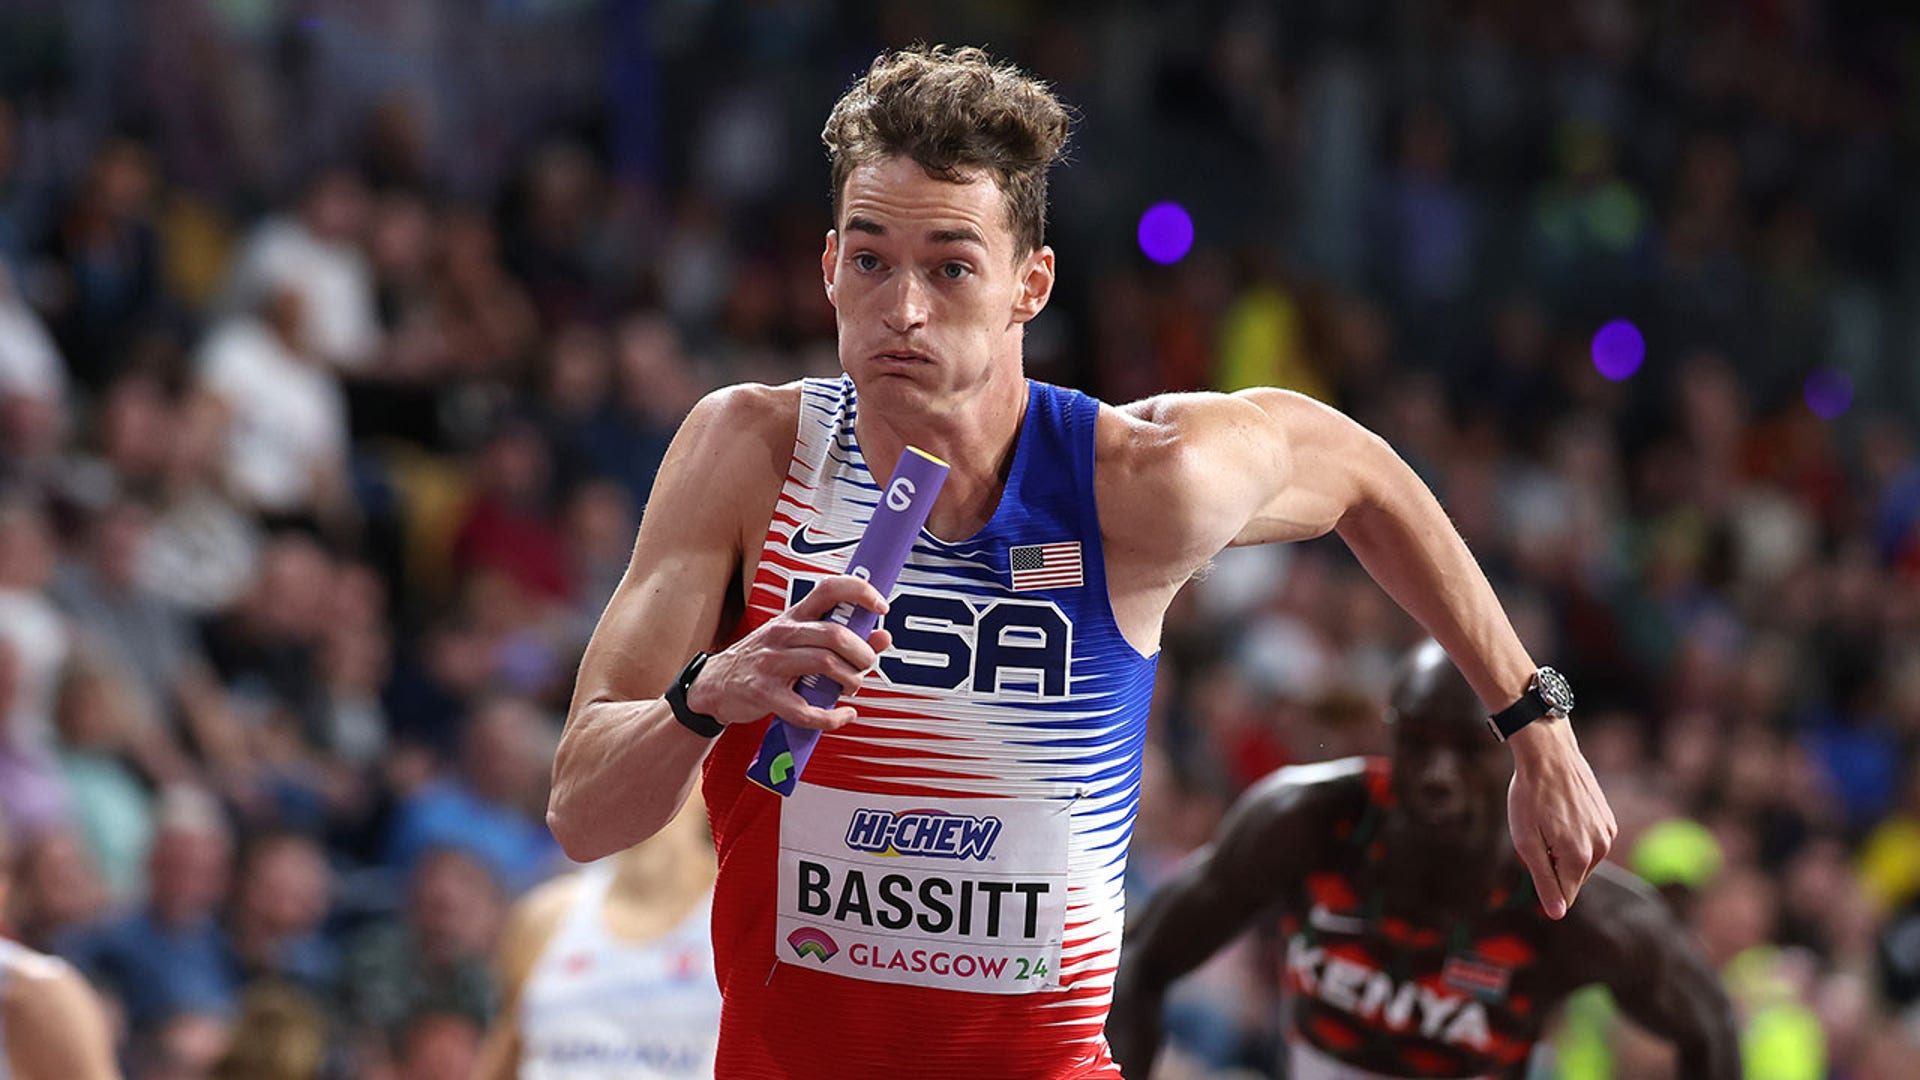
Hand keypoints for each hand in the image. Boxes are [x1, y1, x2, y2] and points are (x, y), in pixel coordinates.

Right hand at [686, 574, 893, 731]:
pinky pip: (806, 710)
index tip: (881, 606)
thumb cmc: (763, 660)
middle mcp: (781, 634)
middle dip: (862, 653)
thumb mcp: (796, 641)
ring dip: (851, 680)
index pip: (829, 589)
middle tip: (865, 665)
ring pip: (826, 665)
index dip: (860, 592)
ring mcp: (771, 664)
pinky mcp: (764, 694)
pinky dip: (831, 717)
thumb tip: (883, 636)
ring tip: (852, 688)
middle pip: (835, 634)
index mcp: (793, 616)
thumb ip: (839, 636)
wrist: (714, 685)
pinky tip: (841, 716)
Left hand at [1506, 718, 1616, 918]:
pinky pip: (1589, 841)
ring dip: (1563, 850)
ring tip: (1548, 820)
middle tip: (1536, 834)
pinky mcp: (1608, 819)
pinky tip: (1561, 812)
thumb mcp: (1526, 841)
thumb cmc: (1530, 796)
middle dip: (1552, 865)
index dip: (1543, 886)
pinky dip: (1574, 835)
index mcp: (1579, 857)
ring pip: (1581, 859)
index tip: (1530, 863)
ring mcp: (1607, 832)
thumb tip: (1557, 914)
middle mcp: (1601, 848)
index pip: (1564, 896)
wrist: (1549, 754)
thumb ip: (1544, 880)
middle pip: (1572, 877)